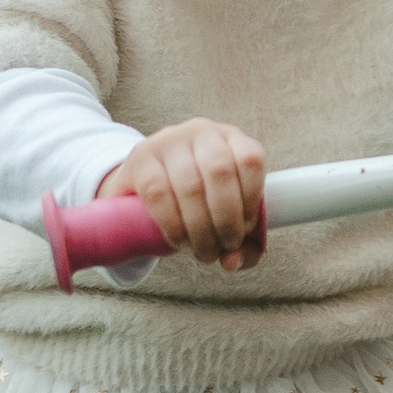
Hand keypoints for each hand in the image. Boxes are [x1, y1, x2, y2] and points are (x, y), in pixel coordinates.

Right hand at [101, 118, 266, 270]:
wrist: (141, 189)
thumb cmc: (193, 203)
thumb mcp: (223, 214)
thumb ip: (240, 243)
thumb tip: (233, 261)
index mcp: (231, 138)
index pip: (250, 160)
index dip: (252, 200)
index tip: (245, 231)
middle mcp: (201, 132)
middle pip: (220, 173)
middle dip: (226, 220)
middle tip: (222, 248)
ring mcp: (168, 140)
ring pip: (190, 184)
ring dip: (200, 228)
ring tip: (203, 251)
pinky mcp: (141, 157)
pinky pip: (158, 192)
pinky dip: (173, 224)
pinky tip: (179, 241)